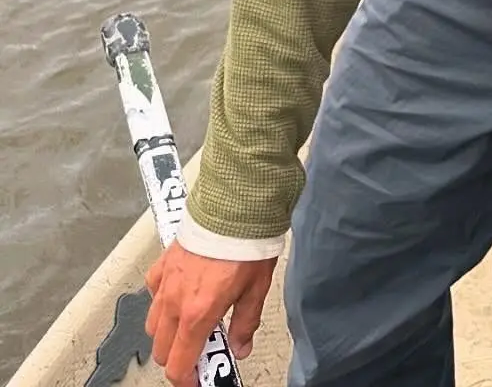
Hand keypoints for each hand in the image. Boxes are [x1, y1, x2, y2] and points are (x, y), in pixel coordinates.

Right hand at [144, 244, 276, 385]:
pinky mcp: (163, 263)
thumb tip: (241, 347)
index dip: (187, 380)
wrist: (235, 205)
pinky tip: (180, 294)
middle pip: (162, 350)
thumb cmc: (246, 243)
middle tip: (201, 352)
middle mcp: (175, 302)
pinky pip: (153, 292)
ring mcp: (165, 282)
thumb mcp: (256, 290)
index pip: (179, 365)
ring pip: (152, 325)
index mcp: (197, 314)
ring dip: (168, 333)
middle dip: (179, 358)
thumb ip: (245, 324)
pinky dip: (162, 300)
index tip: (198, 380)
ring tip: (192, 324)